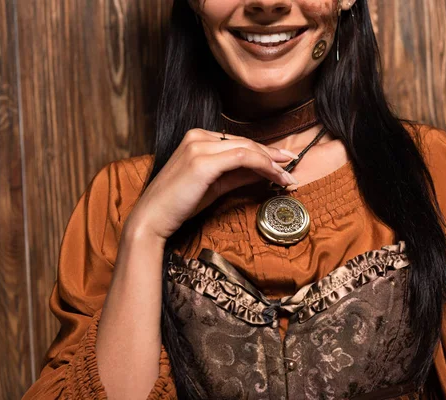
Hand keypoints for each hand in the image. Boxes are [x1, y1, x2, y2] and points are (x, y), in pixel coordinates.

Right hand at [124, 129, 297, 240]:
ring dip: (272, 163)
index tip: (283, 162)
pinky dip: (263, 166)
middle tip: (292, 168)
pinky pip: (243, 158)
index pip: (239, 142)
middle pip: (246, 143)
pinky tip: (275, 176)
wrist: (153, 219)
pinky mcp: (203, 161)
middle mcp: (198, 136)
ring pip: (248, 148)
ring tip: (287, 178)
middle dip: (273, 156)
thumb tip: (262, 173)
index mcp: (198, 138)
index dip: (264, 152)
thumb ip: (237, 175)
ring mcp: (199, 146)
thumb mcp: (214, 186)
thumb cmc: (180, 204)